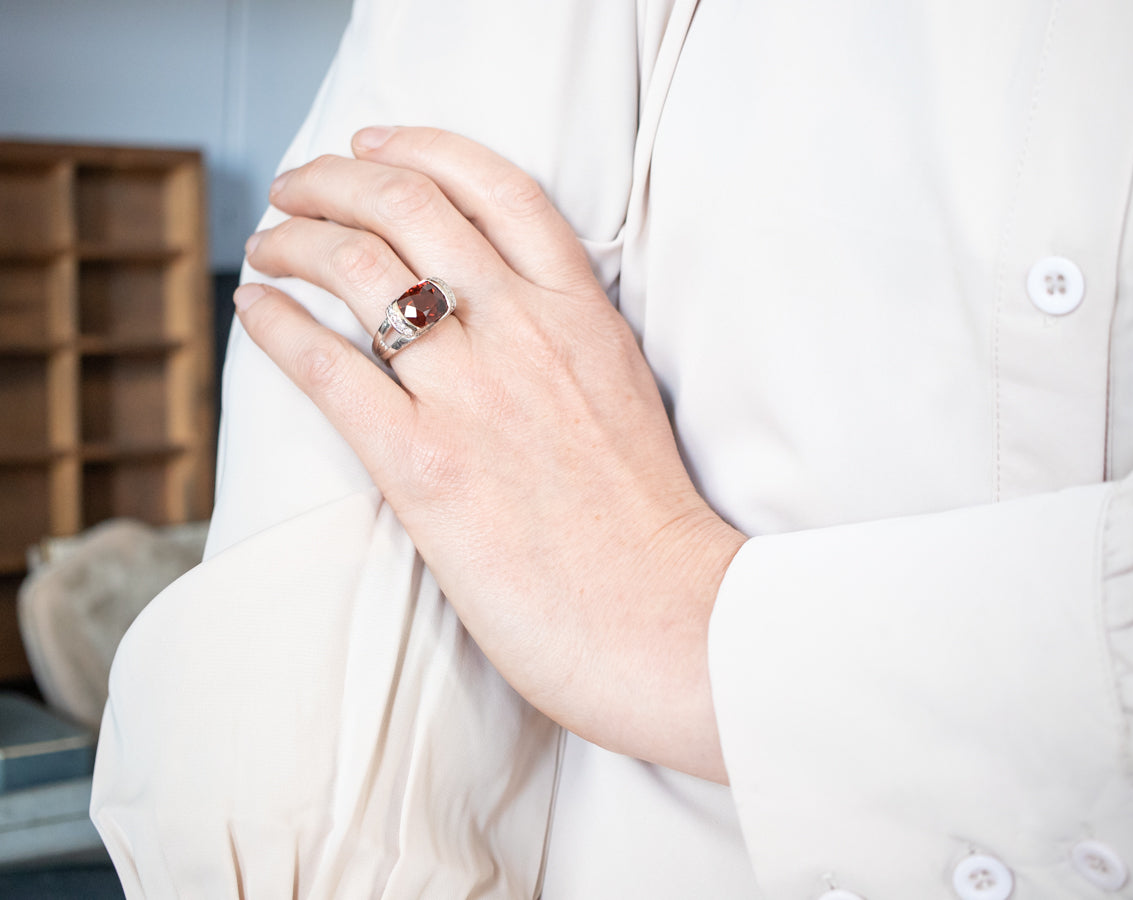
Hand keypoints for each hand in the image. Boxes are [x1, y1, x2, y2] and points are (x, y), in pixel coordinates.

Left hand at [235, 126, 744, 781]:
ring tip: (268, 246)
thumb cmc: (647, 522)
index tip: (373, 147)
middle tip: (298, 188)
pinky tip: (253, 309)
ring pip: (358, 267)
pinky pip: (327, 367)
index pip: (495, 187)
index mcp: (582, 312)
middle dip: (333, 180)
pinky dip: (275, 324)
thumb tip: (495, 315)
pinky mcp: (426, 466)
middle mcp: (525, 331)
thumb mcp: (623, 392)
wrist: (665, 616)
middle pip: (408, 205)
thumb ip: (567, 338)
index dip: (421, 148)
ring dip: (294, 240)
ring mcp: (474, 394)